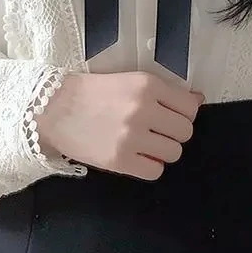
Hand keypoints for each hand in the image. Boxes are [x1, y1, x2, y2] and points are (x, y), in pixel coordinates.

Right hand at [37, 71, 204, 180]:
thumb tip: (198, 101)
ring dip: (163, 150)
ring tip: (144, 143)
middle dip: (174, 133)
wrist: (53, 108)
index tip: (170, 115)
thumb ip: (164, 92)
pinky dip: (149, 166)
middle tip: (155, 130)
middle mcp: (143, 110)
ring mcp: (131, 137)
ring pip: (174, 153)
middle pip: (185, 132)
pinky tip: (136, 156)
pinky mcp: (119, 160)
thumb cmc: (93, 92)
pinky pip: (155, 171)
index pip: (190, 108)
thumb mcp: (131, 81)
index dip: (183, 113)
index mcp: (147, 85)